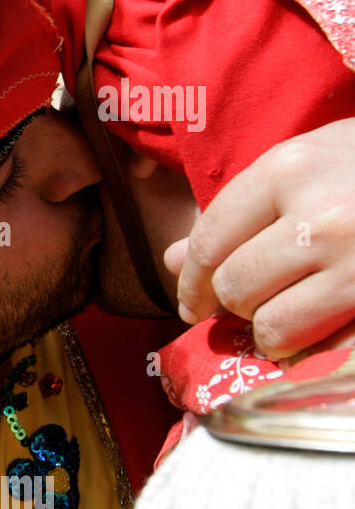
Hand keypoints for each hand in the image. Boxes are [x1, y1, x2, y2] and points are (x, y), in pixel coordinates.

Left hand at [167, 117, 354, 359]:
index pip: (209, 236)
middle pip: (231, 281)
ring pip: (264, 316)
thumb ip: (243, 210)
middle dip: (228, 303)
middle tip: (242, 307)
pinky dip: (295, 342)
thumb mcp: (314, 165)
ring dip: (265, 326)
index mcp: (290, 167)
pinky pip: (304, 336)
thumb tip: (173, 260)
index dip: (190, 277)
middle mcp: (315, 210)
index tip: (191, 299)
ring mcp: (350, 256)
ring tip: (281, 317)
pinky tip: (308, 330)